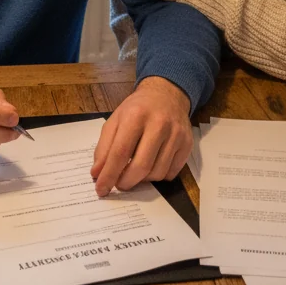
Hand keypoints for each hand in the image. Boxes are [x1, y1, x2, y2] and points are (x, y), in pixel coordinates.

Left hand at [90, 76, 191, 196]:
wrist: (166, 94)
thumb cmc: (137, 109)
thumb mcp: (115, 120)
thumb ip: (104, 147)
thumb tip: (98, 174)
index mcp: (136, 115)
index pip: (120, 152)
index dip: (109, 174)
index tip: (101, 189)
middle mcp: (159, 124)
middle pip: (141, 166)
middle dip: (126, 181)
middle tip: (119, 184)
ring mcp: (176, 134)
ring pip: (157, 173)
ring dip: (142, 180)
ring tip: (135, 171)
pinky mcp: (187, 144)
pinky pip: (171, 173)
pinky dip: (158, 176)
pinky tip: (152, 165)